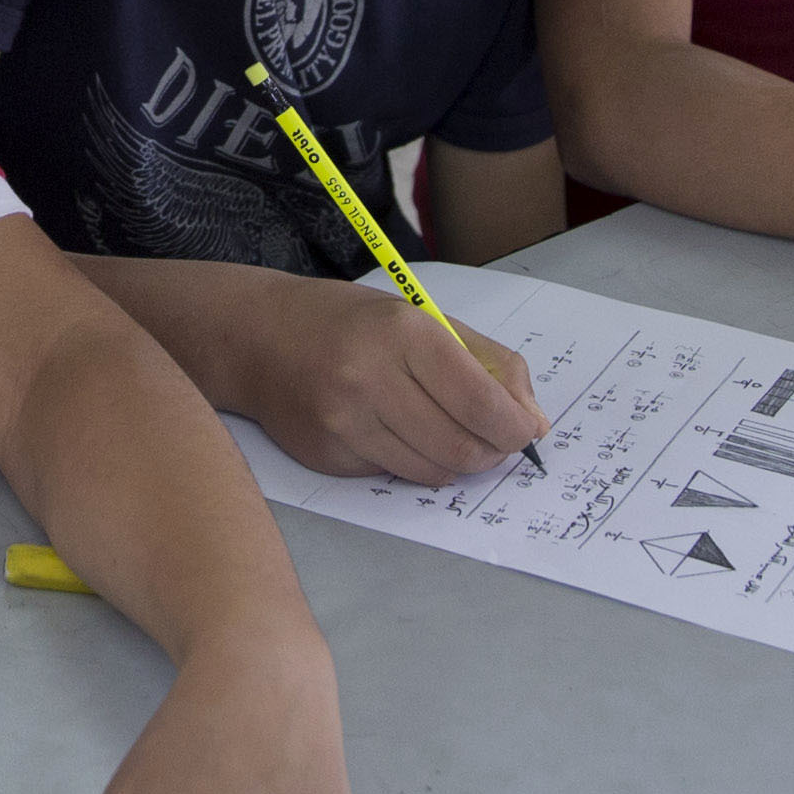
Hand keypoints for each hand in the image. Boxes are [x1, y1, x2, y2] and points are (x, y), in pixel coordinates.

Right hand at [243, 285, 545, 485]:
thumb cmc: (351, 324)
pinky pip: (395, 475)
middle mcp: (369, 379)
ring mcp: (344, 423)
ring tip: (445, 432)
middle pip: (463, 448)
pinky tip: (392, 430)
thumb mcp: (423, 319)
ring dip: (455, 461)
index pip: (482, 403)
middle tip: (493, 441)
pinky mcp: (327, 456)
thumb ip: (488, 364)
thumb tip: (535, 423)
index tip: (525, 430)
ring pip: (434, 471)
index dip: (515, 427)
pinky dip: (411, 461)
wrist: (258, 337)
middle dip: (493, 452)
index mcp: (404, 334)